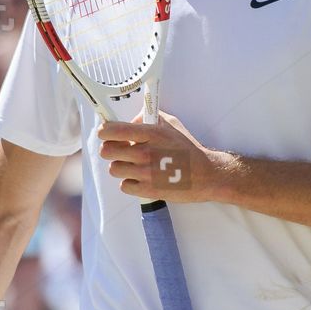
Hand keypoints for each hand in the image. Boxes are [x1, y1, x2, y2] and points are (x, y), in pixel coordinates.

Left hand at [97, 111, 229, 203]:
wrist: (206, 175)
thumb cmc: (188, 148)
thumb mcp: (171, 125)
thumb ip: (149, 119)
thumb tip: (129, 121)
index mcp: (151, 134)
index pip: (113, 131)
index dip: (104, 132)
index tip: (105, 133)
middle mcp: (146, 153)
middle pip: (107, 151)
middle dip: (111, 150)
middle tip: (121, 151)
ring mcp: (146, 173)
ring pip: (114, 169)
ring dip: (121, 167)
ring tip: (134, 166)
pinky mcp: (148, 190)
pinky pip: (124, 186)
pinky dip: (130, 183)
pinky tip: (142, 178)